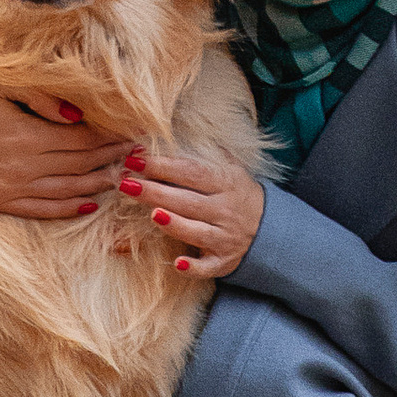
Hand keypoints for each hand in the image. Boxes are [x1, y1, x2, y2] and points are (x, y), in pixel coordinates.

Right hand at [0, 67, 125, 220]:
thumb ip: (39, 95)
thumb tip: (76, 114)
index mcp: (25, 134)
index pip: (82, 139)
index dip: (111, 136)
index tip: (133, 130)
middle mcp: (21, 166)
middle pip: (81, 164)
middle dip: (113, 158)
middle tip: (138, 152)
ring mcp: (10, 188)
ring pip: (68, 190)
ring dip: (99, 183)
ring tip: (124, 175)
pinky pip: (43, 209)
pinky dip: (71, 208)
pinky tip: (90, 203)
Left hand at [120, 145, 265, 281]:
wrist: (270, 228)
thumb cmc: (237, 193)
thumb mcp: (230, 168)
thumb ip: (204, 152)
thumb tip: (170, 130)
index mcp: (226, 183)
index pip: (192, 172)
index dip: (163, 165)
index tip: (135, 159)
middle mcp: (225, 210)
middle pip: (188, 200)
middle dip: (156, 192)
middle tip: (126, 184)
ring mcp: (225, 237)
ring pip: (197, 231)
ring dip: (175, 224)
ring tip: (152, 215)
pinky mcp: (223, 261)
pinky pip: (208, 266)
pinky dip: (193, 266)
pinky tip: (177, 264)